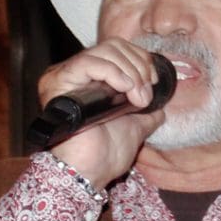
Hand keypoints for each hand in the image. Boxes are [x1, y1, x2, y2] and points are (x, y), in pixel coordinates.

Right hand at [37, 37, 166, 186]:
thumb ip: (146, 115)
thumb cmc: (105, 155)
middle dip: (138, 67)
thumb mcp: (134, 128)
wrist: (91, 173)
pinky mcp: (59, 83)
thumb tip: (160, 107)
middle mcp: (74, 74)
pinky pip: (88, 62)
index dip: (141, 60)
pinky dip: (114, 72)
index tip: (154, 81)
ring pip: (104, 51)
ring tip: (138, 98)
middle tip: (146, 95)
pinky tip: (125, 89)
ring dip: (130, 72)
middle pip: (113, 46)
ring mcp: (65, 77)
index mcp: (89, 81)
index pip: (118, 49)